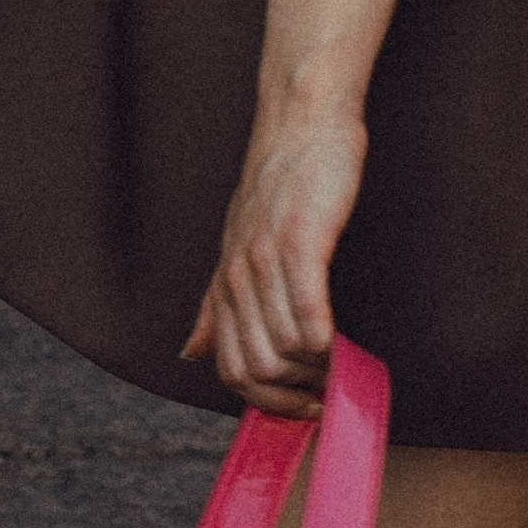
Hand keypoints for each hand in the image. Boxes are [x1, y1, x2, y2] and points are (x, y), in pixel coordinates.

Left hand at [181, 92, 365, 416]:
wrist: (303, 120)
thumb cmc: (283, 180)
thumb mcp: (237, 243)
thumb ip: (214, 302)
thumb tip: (189, 353)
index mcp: (224, 283)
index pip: (230, 370)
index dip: (268, 401)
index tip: (304, 406)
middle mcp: (237, 277)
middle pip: (254, 369)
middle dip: (294, 393)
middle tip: (326, 390)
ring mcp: (265, 259)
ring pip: (280, 348)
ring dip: (315, 370)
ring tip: (339, 363)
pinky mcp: (300, 240)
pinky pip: (305, 310)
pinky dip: (323, 340)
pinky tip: (338, 343)